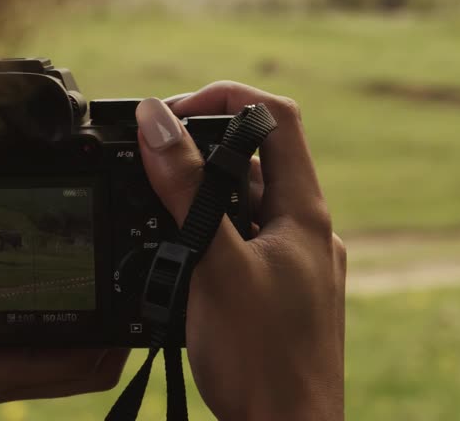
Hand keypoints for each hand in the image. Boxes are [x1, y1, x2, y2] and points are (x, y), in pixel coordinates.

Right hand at [137, 82, 345, 420]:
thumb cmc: (263, 362)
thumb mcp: (214, 264)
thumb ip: (185, 189)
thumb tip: (157, 120)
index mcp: (305, 213)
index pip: (277, 118)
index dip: (226, 98)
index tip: (173, 114)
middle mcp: (307, 232)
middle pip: (255, 159)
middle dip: (199, 153)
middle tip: (152, 167)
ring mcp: (296, 265)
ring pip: (244, 206)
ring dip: (199, 200)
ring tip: (160, 225)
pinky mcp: (280, 296)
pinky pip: (242, 245)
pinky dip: (207, 239)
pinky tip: (178, 266)